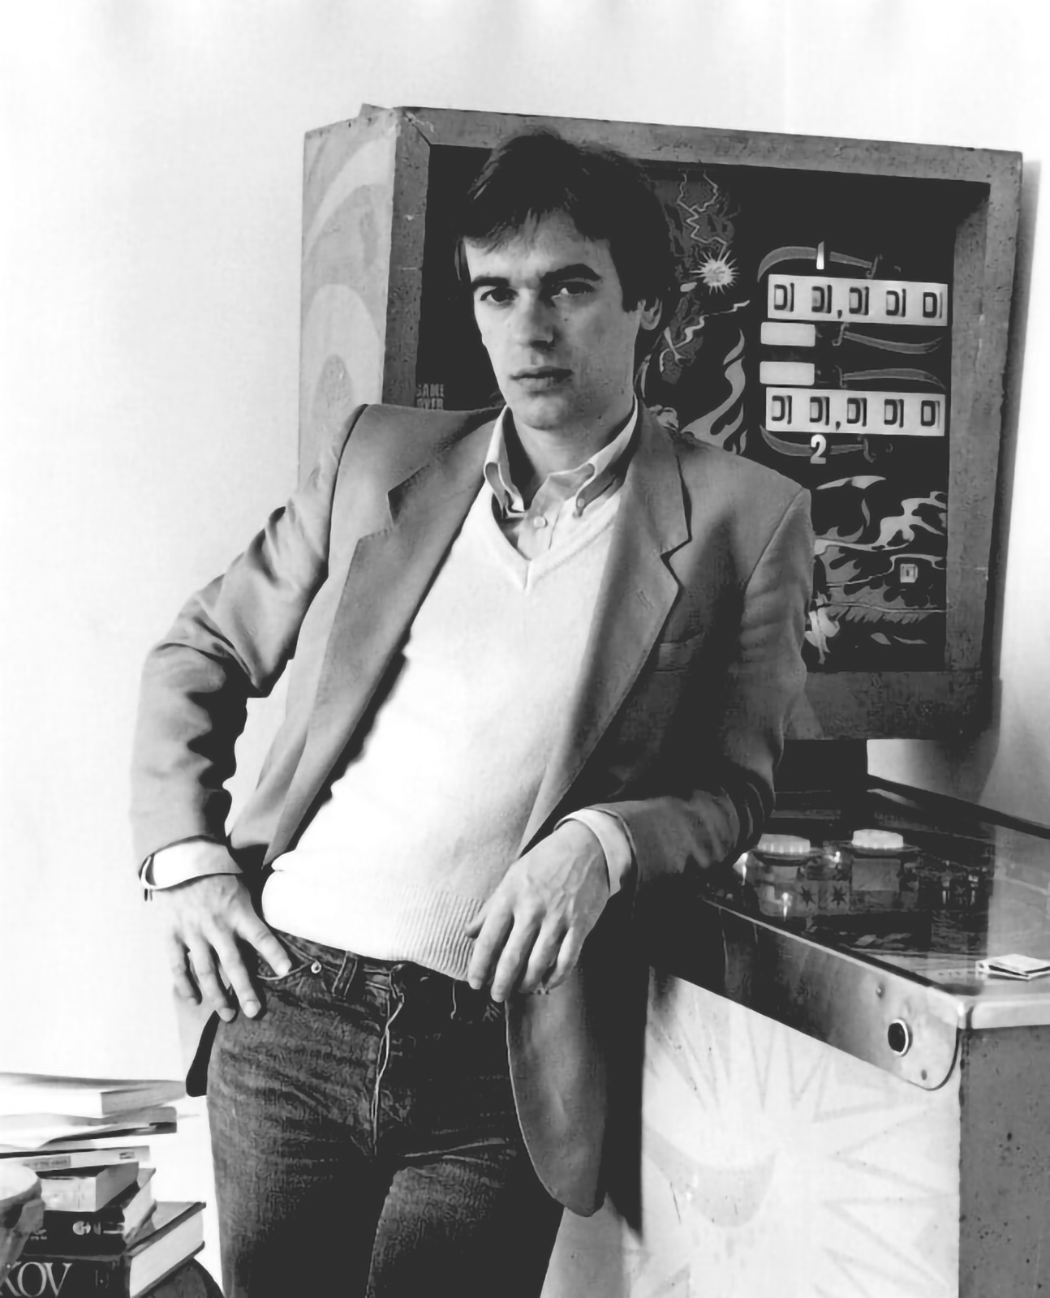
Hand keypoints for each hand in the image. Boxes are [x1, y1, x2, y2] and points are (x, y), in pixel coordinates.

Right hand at [154, 871, 290, 1021]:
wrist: (180, 861)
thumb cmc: (218, 875)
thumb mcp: (243, 886)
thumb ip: (252, 912)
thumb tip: (274, 932)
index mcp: (238, 911)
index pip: (260, 936)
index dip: (274, 953)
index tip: (286, 970)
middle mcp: (216, 925)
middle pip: (232, 963)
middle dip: (244, 990)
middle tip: (253, 1011)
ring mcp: (192, 931)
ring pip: (205, 970)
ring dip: (217, 995)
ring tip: (227, 1014)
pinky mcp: (173, 934)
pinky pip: (177, 965)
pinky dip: (184, 984)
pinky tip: (193, 1000)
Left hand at [465, 821, 609, 1001]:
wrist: (585, 847)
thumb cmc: (545, 862)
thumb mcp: (512, 877)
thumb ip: (491, 907)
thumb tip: (470, 932)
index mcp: (510, 897)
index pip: (488, 939)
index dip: (479, 966)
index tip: (475, 983)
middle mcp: (532, 910)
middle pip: (512, 958)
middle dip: (502, 983)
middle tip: (497, 996)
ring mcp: (557, 919)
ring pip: (538, 963)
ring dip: (527, 983)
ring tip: (521, 989)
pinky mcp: (580, 925)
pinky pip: (566, 960)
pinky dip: (556, 977)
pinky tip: (548, 983)